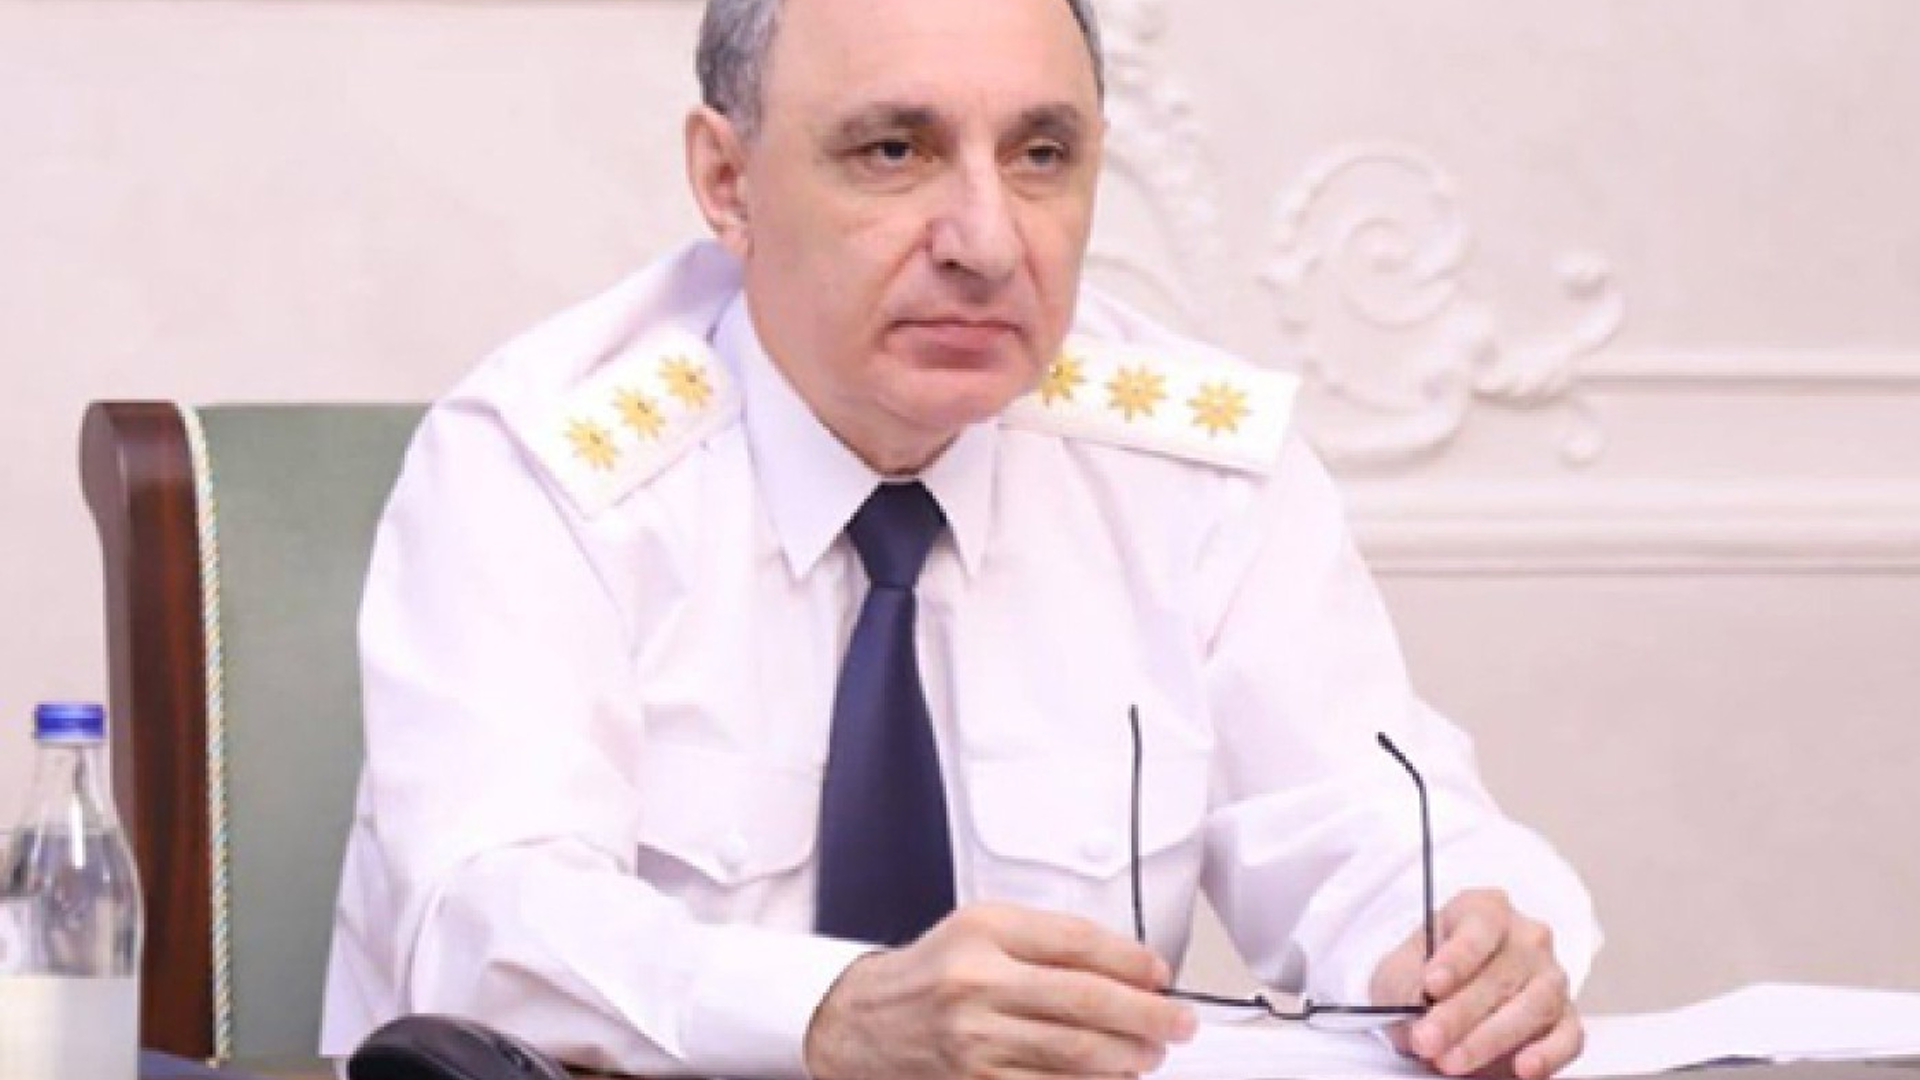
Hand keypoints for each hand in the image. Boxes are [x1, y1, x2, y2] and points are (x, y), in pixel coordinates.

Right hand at [804, 902, 1196, 1079]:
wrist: (863, 1024)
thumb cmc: (931, 975)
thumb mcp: (980, 929)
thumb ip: (1048, 939)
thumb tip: (1130, 966)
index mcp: (983, 933)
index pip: (1078, 942)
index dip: (1133, 961)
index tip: (1160, 974)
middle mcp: (977, 986)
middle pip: (1087, 1001)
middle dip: (1149, 1015)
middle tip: (1178, 1022)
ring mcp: (976, 1043)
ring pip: (1078, 1054)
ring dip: (1130, 1057)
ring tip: (1150, 1052)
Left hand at [1369, 889, 1581, 1079]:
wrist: (1441, 1005)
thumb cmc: (1422, 977)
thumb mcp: (1398, 972)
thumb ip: (1406, 983)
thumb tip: (1419, 1002)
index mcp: (1484, 910)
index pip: (1480, 925)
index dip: (1457, 957)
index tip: (1431, 985)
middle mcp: (1526, 938)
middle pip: (1502, 973)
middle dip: (1459, 1013)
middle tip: (1427, 1040)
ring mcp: (1551, 977)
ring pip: (1534, 1006)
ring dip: (1490, 1039)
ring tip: (1452, 1062)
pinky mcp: (1566, 1018)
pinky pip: (1568, 1036)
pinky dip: (1548, 1055)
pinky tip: (1524, 1069)